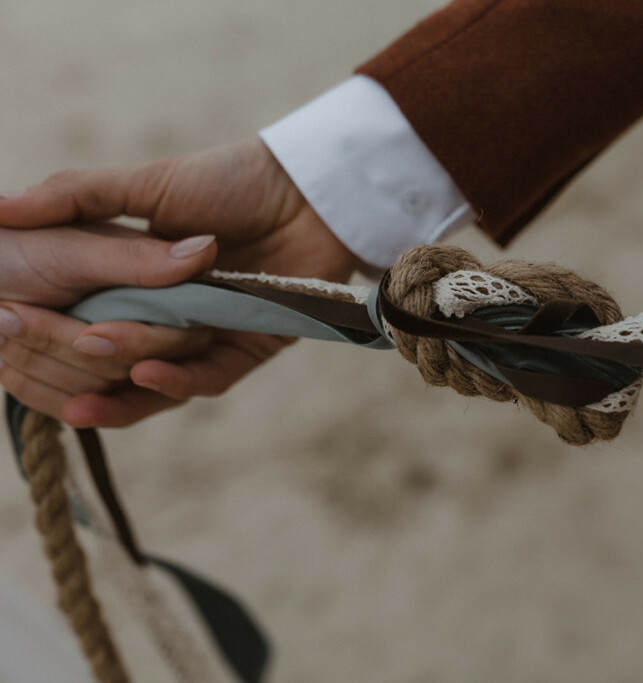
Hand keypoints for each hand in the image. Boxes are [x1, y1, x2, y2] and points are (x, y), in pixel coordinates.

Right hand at [0, 138, 361, 425]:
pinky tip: (147, 373)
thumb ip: (75, 198)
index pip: (93, 330)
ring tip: (86, 393)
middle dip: (88, 378)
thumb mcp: (142, 185)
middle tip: (53, 380)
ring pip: (166, 382)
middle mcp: (176, 318)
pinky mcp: (253, 347)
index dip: (56, 347)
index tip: (13, 347)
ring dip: (127, 389)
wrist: (303, 186)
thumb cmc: (227, 180)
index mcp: (144, 287)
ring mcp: (213, 335)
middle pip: (125, 367)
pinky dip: (180, 380)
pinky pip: (213, 377)